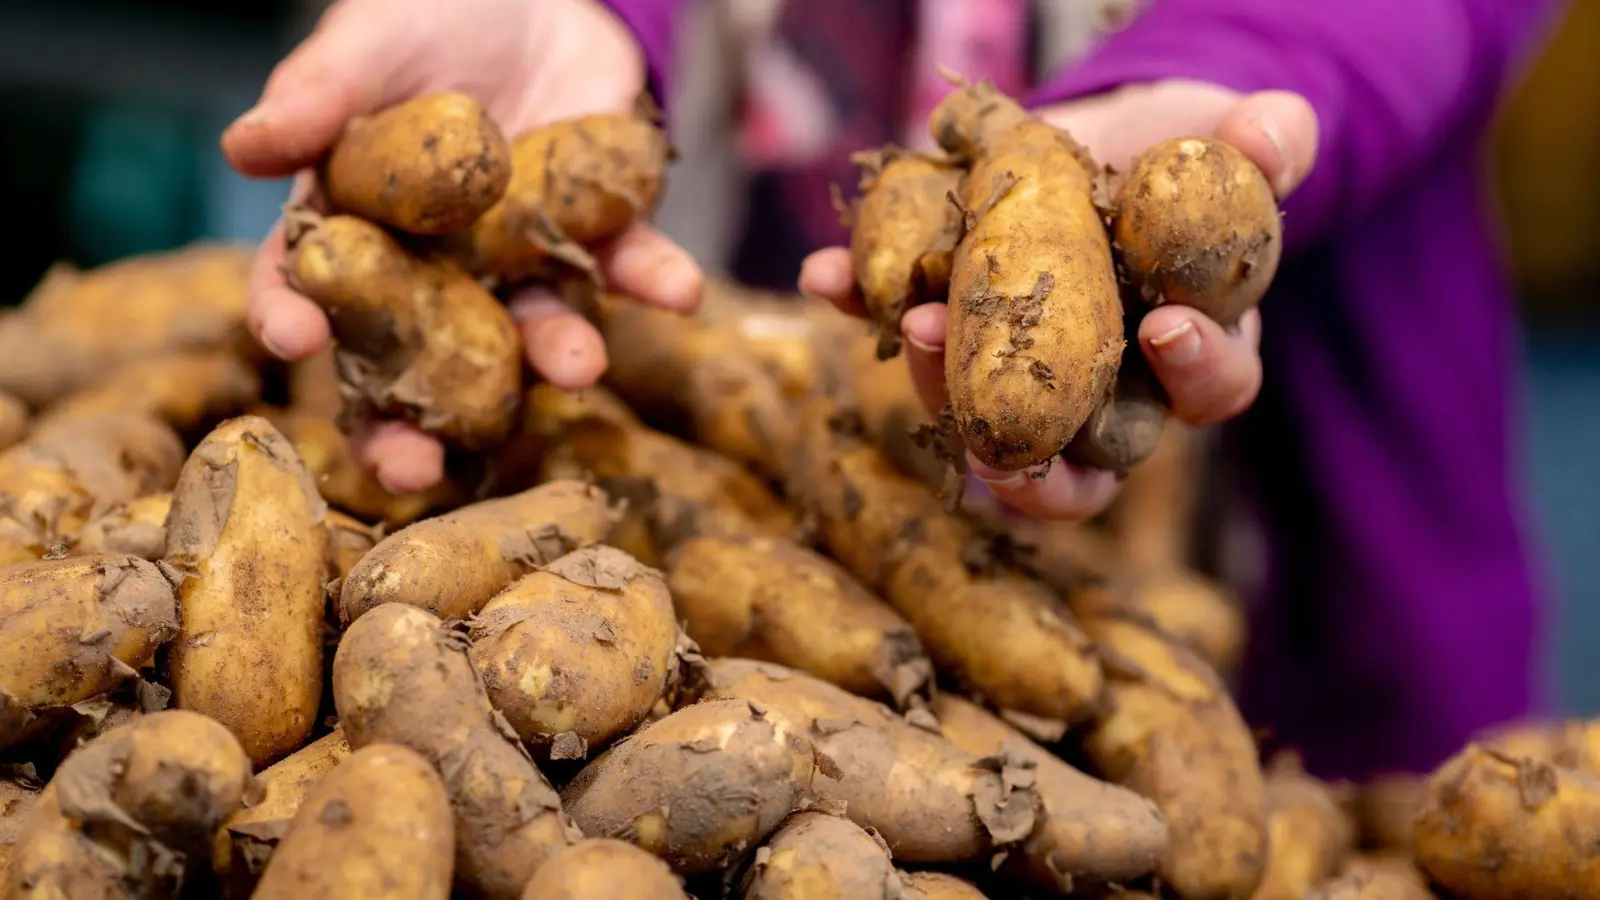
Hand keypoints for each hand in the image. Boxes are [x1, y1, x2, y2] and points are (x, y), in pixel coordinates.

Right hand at [222, 0, 702, 492]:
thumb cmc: (432, 15)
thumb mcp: (372, 41)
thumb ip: (318, 94)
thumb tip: (243, 148)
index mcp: (361, 227)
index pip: (312, 284)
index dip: (295, 315)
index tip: (290, 341)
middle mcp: (441, 269)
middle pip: (419, 360)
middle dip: (417, 422)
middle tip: (413, 471)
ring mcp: (522, 261)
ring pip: (533, 330)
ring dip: (557, 355)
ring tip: (577, 368)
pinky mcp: (598, 236)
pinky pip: (628, 268)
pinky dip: (654, 279)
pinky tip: (679, 291)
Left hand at [800, 80, 1317, 519]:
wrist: (1101, 135)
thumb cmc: (1183, 156)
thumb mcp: (1231, 140)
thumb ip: (1267, 144)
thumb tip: (1278, 134)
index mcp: (1188, 354)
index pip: (1207, 390)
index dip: (1194, 370)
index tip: (1165, 326)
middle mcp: (1102, 386)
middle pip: (1078, 452)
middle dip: (1036, 444)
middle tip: (1004, 432)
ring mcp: (1015, 367)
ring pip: (981, 412)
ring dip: (942, 379)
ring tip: (914, 324)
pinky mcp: (947, 323)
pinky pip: (900, 327)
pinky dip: (861, 303)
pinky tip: (829, 277)